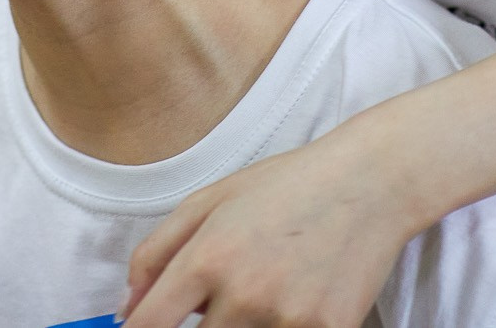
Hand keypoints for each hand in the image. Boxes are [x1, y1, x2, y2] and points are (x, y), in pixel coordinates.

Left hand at [121, 138, 420, 327]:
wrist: (370, 182)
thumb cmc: (286, 186)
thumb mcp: (209, 201)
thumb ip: (156, 253)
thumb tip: (126, 309)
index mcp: (208, 258)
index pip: (150, 327)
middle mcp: (245, 294)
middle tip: (220, 303)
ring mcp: (289, 319)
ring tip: (263, 293)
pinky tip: (294, 301)